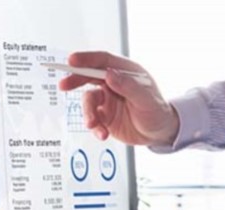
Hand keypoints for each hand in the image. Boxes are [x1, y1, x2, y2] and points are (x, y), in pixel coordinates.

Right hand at [58, 51, 178, 145]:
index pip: (103, 61)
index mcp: (125, 72)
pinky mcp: (105, 116)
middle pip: (89, 76)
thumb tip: (110, 75)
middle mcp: (114, 83)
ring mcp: (108, 100)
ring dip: (88, 114)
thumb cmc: (158, 112)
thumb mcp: (146, 99)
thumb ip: (128, 86)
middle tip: (64, 85)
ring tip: (94, 125)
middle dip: (75, 80)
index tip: (73, 61)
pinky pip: (93, 119)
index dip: (87, 59)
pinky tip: (102, 134)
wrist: (160, 134)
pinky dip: (95, 127)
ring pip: (89, 102)